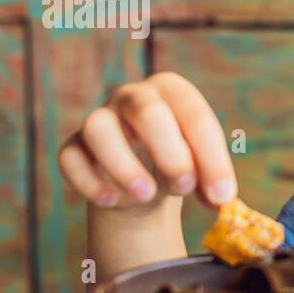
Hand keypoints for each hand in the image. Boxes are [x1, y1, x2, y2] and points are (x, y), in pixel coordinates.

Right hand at [57, 71, 236, 213]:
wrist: (144, 184)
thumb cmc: (179, 165)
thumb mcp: (203, 169)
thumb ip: (213, 180)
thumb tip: (222, 200)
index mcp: (173, 91)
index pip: (194, 115)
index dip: (211, 157)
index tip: (222, 196)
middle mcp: (133, 97)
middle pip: (146, 110)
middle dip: (169, 151)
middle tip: (184, 187)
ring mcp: (100, 118)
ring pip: (98, 127)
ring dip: (123, 164)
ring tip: (145, 195)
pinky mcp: (75, 146)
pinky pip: (71, 157)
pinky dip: (88, 180)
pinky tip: (110, 201)